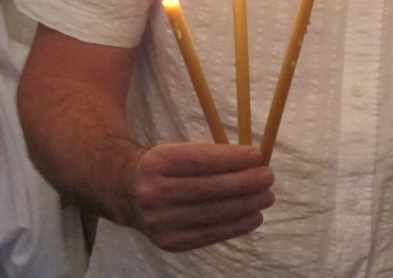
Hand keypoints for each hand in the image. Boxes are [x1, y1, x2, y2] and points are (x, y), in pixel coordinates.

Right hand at [124, 142, 274, 251]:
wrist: (125, 192)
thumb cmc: (162, 167)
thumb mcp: (175, 150)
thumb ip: (208, 156)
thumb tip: (253, 162)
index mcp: (156, 162)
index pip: (200, 161)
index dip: (232, 159)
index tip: (258, 155)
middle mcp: (153, 193)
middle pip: (209, 189)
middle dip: (245, 183)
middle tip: (268, 177)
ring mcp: (160, 222)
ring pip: (212, 214)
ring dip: (246, 206)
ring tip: (266, 196)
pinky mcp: (169, 242)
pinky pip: (209, 235)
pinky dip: (236, 226)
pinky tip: (254, 216)